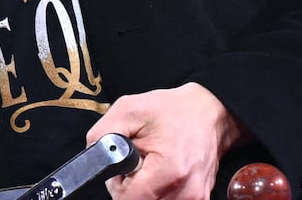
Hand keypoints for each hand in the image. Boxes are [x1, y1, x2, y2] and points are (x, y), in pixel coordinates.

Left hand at [86, 83, 248, 199]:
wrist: (211, 112)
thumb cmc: (173, 110)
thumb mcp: (129, 109)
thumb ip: (101, 136)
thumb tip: (90, 159)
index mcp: (168, 171)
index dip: (118, 186)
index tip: (124, 170)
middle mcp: (185, 192)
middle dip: (131, 190)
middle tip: (138, 166)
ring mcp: (195, 199)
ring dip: (146, 193)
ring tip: (152, 169)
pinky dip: (160, 194)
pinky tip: (164, 177)